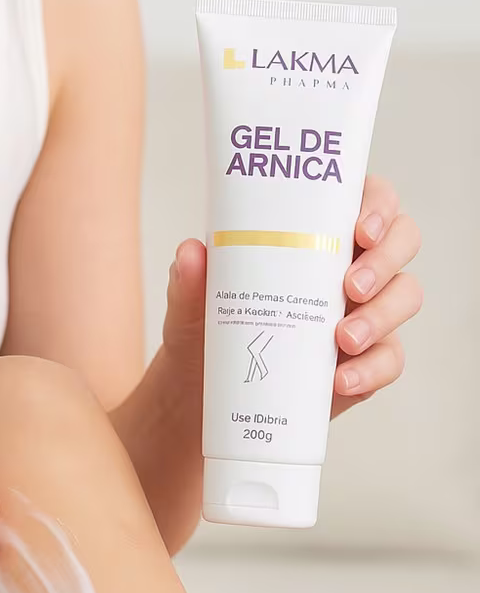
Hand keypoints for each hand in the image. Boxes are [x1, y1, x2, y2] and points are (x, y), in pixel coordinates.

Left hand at [157, 175, 421, 418]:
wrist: (202, 393)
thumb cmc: (204, 330)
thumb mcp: (189, 304)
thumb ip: (188, 278)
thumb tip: (191, 252)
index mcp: (313, 233)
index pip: (364, 199)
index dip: (377, 204)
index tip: (360, 229)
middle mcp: (347, 265)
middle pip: (401, 242)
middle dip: (386, 260)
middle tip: (350, 286)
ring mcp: (363, 311)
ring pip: (405, 297)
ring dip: (382, 316)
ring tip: (342, 339)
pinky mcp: (364, 359)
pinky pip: (390, 358)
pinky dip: (373, 368)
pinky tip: (341, 380)